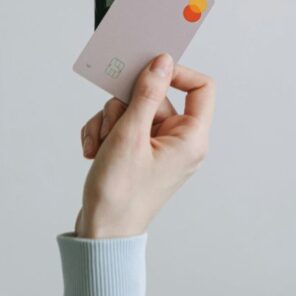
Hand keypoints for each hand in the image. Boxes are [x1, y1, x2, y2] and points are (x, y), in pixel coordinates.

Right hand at [75, 54, 215, 237]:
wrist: (100, 233)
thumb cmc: (120, 194)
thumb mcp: (130, 136)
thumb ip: (146, 94)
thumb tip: (162, 61)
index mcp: (191, 138)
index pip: (201, 88)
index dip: (177, 72)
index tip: (148, 69)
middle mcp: (180, 141)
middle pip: (155, 97)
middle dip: (124, 107)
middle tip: (112, 129)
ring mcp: (159, 147)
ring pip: (133, 109)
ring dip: (109, 122)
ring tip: (100, 147)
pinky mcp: (140, 152)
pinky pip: (123, 125)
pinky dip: (105, 134)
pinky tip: (94, 152)